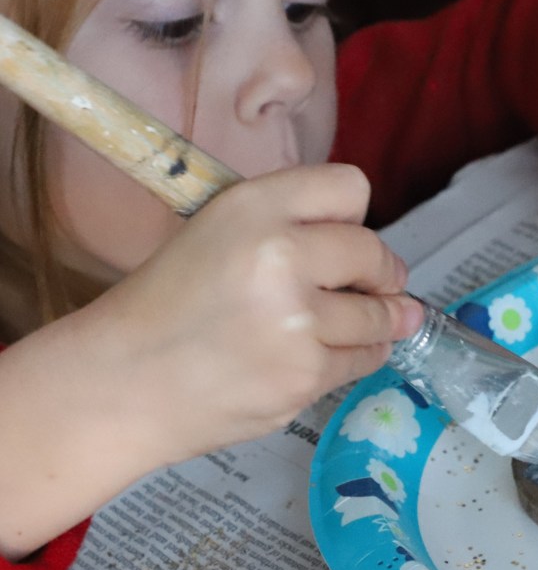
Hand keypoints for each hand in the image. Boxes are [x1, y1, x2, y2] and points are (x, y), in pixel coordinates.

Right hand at [96, 164, 422, 459]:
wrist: (123, 382)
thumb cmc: (168, 304)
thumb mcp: (218, 230)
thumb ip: (291, 224)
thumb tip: (378, 257)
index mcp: (253, 208)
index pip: (351, 188)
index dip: (355, 217)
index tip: (351, 239)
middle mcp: (281, 256)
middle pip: (374, 254)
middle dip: (381, 273)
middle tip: (374, 287)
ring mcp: (296, 322)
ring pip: (379, 315)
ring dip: (379, 320)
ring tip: (356, 323)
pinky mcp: (304, 376)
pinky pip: (363, 360)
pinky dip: (356, 357)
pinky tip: (326, 353)